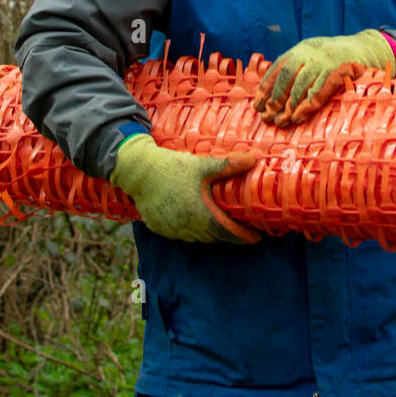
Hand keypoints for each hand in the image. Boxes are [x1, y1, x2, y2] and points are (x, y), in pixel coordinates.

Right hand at [109, 134, 260, 243]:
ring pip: (197, 237)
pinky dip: (192, 229)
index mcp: (198, 214)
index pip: (227, 233)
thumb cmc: (171, 168)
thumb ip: (228, 165)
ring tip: (221, 222)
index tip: (258, 237)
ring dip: (210, 232)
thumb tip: (254, 159)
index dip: (244, 237)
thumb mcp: (201, 165)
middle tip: (242, 227)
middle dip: (229, 234)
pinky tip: (195, 218)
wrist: (138, 170)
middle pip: (213, 237)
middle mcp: (185, 227)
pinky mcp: (158, 228)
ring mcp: (170, 230)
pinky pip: (181, 234)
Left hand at [253, 29, 394, 126]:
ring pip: (301, 84)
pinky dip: (308, 105)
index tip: (258, 105)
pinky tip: (299, 117)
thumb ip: (297, 71)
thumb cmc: (336, 59)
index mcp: (301, 49)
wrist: (366, 48)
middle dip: (275, 98)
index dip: (266, 87)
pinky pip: (320, 90)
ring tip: (281, 121)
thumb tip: (272, 95)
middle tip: (268, 117)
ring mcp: (325, 61)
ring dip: (289, 105)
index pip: (278, 68)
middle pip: (286, 76)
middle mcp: (311, 52)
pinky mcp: (340, 71)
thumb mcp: (314, 58)